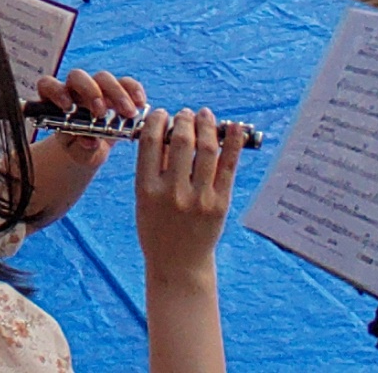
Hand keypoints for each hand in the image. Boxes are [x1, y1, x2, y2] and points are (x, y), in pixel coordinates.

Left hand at [36, 69, 146, 164]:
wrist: (92, 147)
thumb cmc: (79, 147)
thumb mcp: (79, 152)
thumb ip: (81, 147)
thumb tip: (90, 141)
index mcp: (55, 101)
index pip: (48, 85)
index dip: (56, 92)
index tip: (68, 107)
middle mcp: (74, 90)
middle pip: (78, 77)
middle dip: (90, 92)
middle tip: (101, 113)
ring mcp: (96, 87)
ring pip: (103, 77)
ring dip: (116, 94)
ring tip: (128, 113)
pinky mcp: (117, 89)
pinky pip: (126, 82)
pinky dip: (134, 90)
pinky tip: (140, 104)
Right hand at [136, 108, 242, 288]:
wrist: (179, 264)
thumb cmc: (157, 228)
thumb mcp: (143, 199)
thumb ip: (154, 167)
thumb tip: (167, 129)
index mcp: (147, 189)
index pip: (151, 143)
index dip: (157, 121)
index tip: (161, 114)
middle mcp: (173, 192)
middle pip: (181, 141)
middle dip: (184, 120)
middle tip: (185, 114)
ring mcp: (199, 198)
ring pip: (206, 149)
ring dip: (206, 125)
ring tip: (204, 115)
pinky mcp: (220, 204)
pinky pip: (229, 167)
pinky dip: (233, 143)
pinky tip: (234, 127)